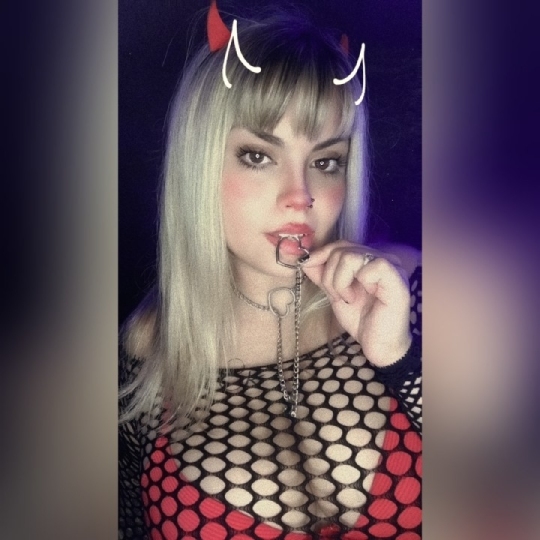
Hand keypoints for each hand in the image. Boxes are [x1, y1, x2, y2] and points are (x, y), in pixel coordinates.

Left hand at [302, 241, 411, 366]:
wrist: (379, 346)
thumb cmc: (362, 320)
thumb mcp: (335, 294)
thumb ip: (322, 275)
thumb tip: (306, 259)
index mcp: (368, 260)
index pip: (340, 244)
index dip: (321, 254)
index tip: (308, 268)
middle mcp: (381, 258)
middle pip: (342, 249)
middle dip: (329, 275)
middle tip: (338, 296)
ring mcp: (392, 266)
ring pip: (350, 257)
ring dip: (340, 281)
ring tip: (348, 299)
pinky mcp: (397, 279)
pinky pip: (371, 266)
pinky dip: (357, 283)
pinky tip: (360, 298)